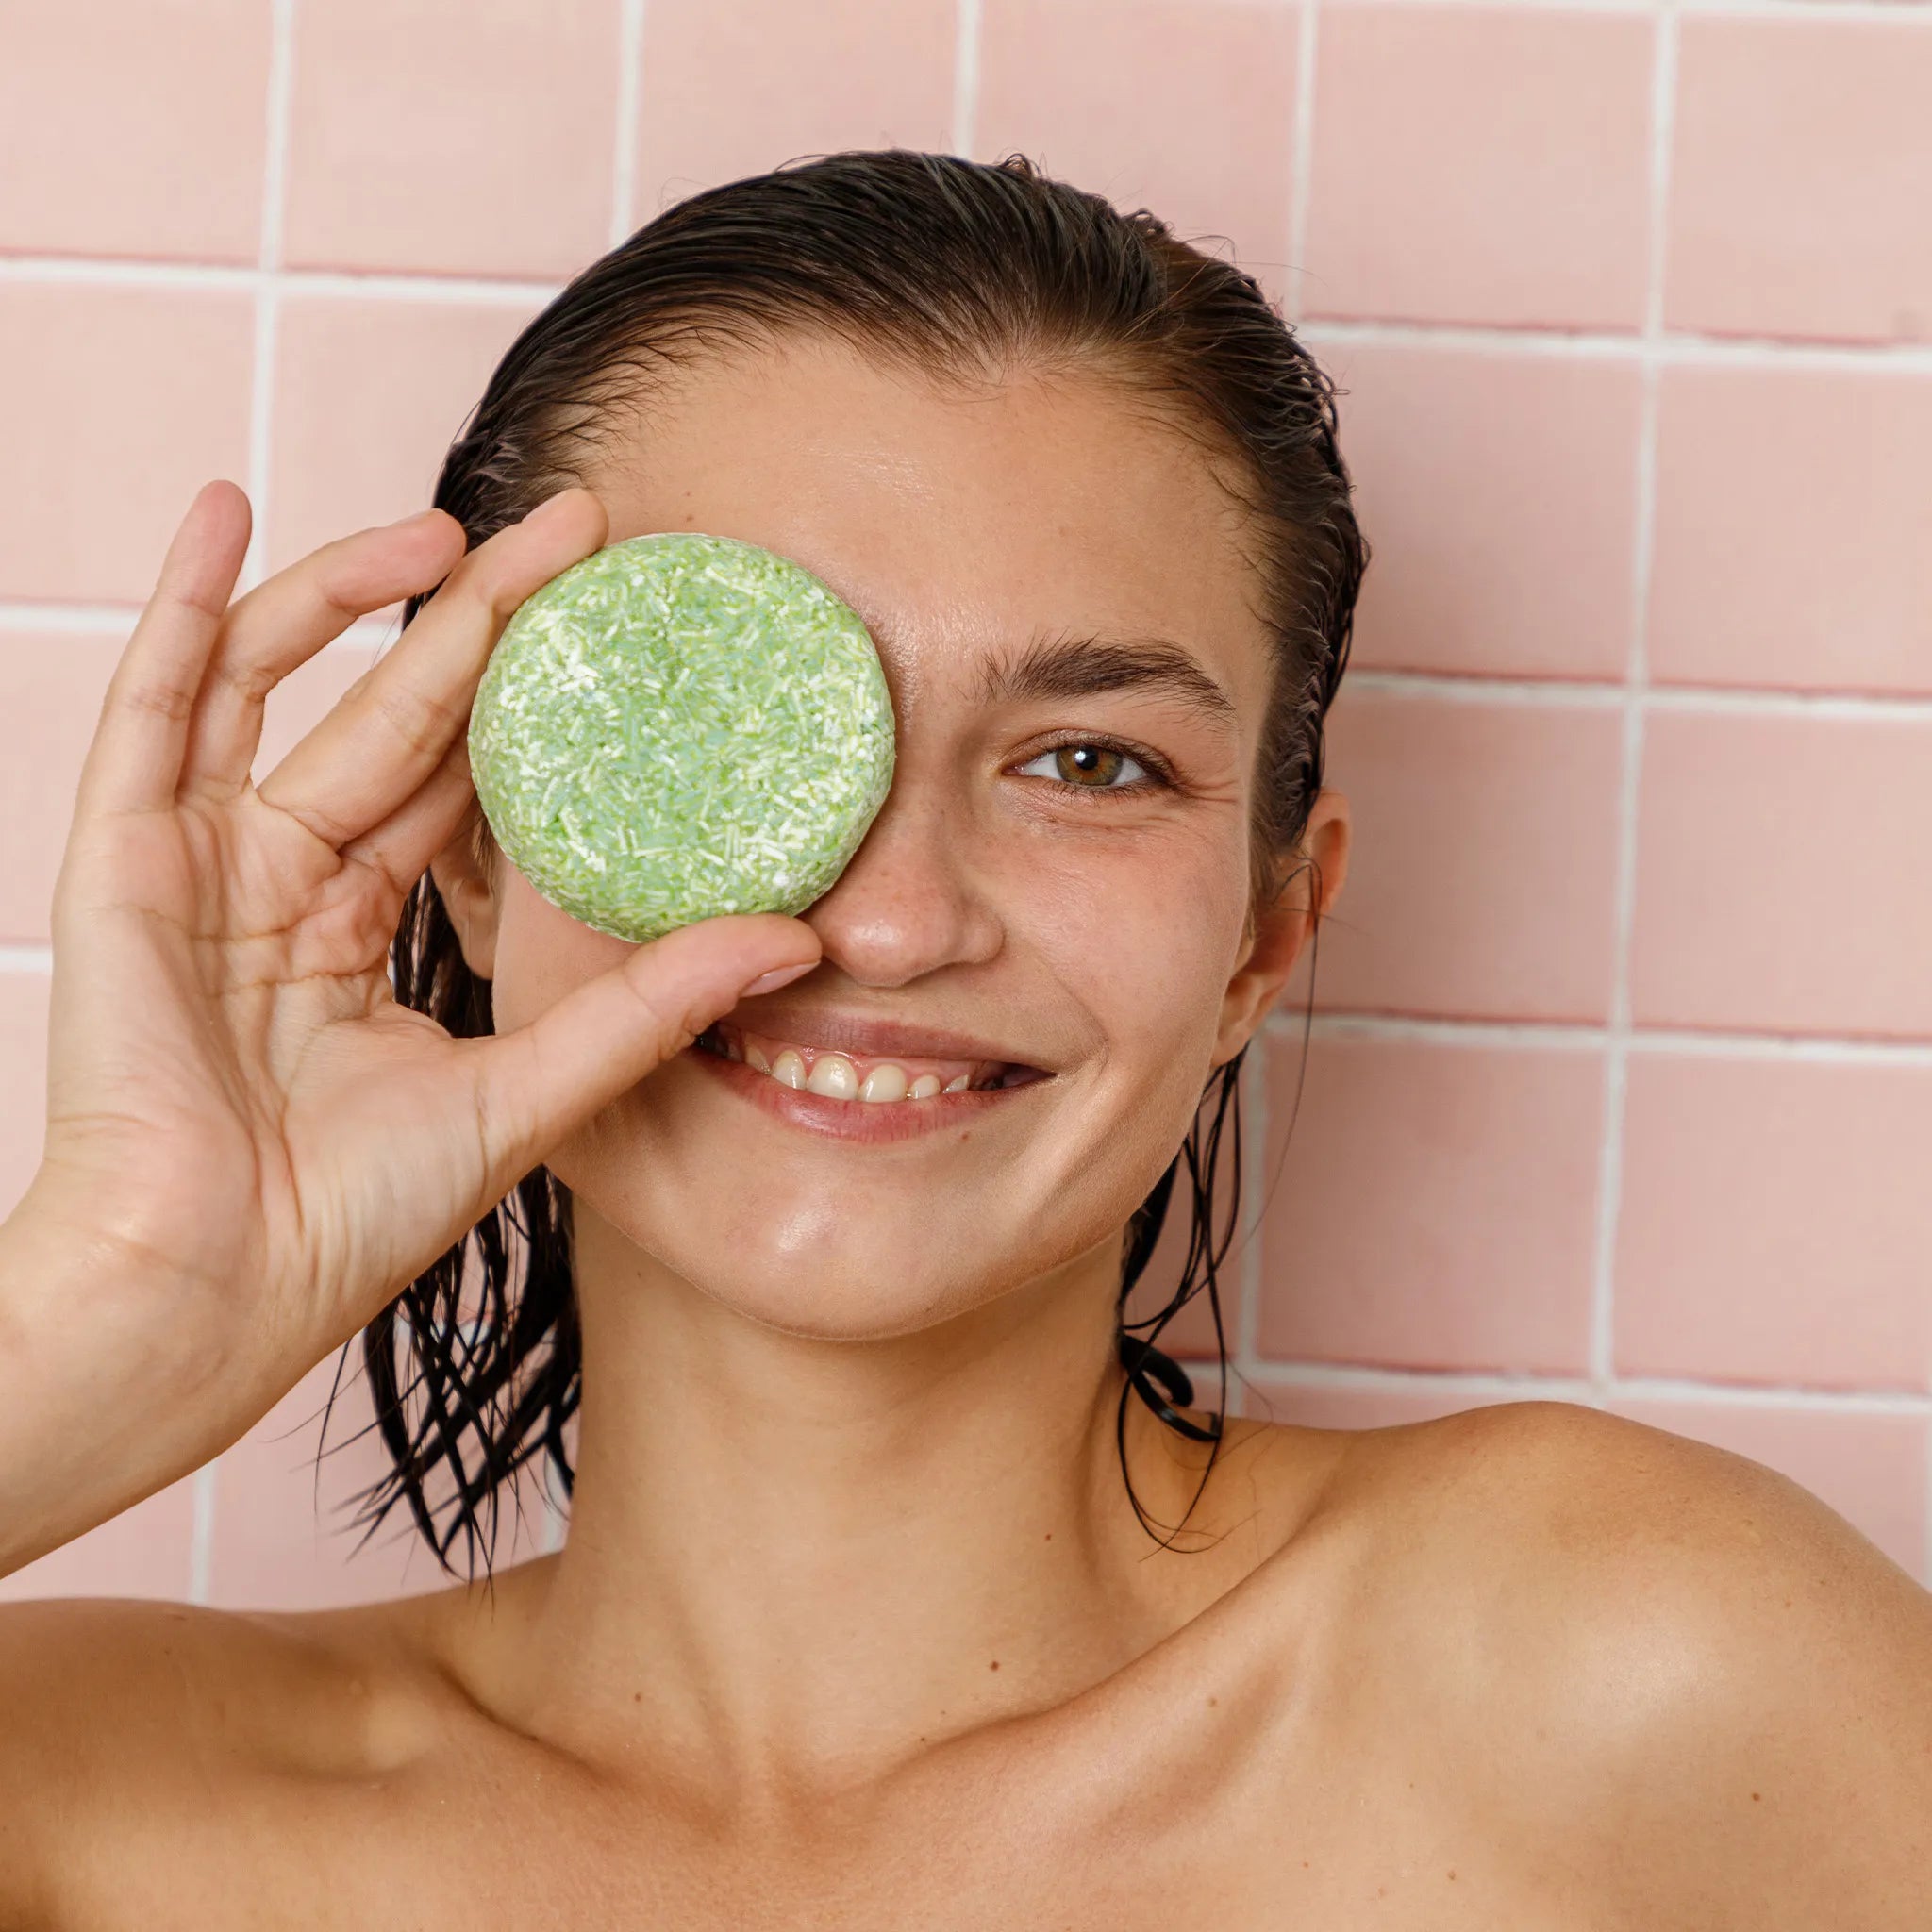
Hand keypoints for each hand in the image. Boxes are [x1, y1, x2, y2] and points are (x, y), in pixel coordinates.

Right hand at [16, 481, 819, 1423]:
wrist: (215, 1289)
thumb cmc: (350, 1216)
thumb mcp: (529, 1089)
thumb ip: (650, 1006)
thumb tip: (799, 940)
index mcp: (365, 931)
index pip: (463, 782)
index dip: (537, 701)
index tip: (618, 624)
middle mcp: (288, 881)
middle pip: (395, 716)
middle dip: (484, 619)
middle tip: (574, 529)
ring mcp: (203, 860)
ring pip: (285, 687)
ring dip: (357, 592)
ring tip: (453, 519)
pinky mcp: (125, 856)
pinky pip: (156, 706)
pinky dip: (184, 606)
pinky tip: (223, 511)